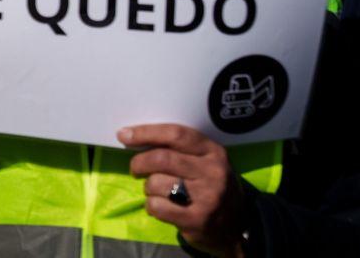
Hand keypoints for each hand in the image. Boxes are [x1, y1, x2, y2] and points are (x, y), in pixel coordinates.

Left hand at [121, 124, 247, 256]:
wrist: (236, 227)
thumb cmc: (210, 187)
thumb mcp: (205, 163)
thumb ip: (179, 150)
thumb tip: (135, 137)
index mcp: (213, 152)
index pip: (176, 134)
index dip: (146, 132)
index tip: (124, 135)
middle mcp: (213, 172)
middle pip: (161, 159)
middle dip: (139, 163)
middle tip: (136, 169)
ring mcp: (207, 197)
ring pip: (156, 183)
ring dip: (147, 188)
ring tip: (157, 191)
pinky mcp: (197, 219)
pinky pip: (157, 206)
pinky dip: (151, 206)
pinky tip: (160, 207)